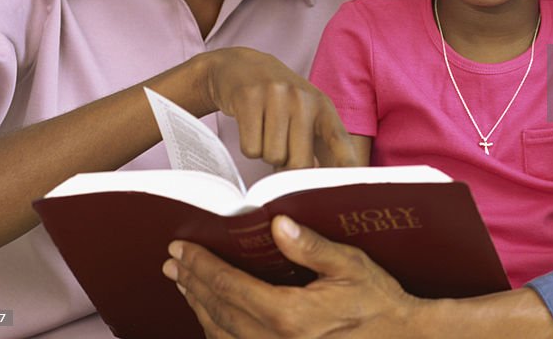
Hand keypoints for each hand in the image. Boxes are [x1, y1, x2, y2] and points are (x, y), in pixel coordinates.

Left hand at [163, 215, 421, 337]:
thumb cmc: (378, 301)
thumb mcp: (351, 265)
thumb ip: (312, 247)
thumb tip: (277, 225)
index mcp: (289, 315)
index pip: (230, 286)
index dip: (202, 266)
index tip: (181, 248)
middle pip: (218, 310)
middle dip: (193, 283)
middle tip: (173, 262)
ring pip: (222, 334)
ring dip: (200, 306)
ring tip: (185, 284)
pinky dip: (218, 329)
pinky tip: (212, 314)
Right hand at [194, 47, 359, 169]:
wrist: (242, 67)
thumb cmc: (278, 100)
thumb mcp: (305, 113)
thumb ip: (317, 145)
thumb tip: (319, 184)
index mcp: (322, 105)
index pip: (339, 140)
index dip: (346, 165)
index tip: (350, 186)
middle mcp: (302, 99)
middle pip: (300, 162)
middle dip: (288, 166)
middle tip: (281, 145)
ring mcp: (275, 96)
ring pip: (273, 157)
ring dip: (266, 153)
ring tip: (266, 130)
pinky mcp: (248, 98)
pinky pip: (251, 148)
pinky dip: (249, 146)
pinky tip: (252, 126)